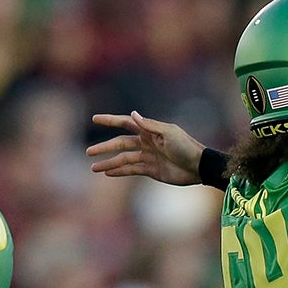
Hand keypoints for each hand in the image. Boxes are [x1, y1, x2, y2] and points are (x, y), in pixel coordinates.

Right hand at [87, 112, 205, 182]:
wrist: (199, 167)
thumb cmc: (186, 147)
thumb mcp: (168, 133)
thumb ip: (149, 126)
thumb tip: (132, 114)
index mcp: (149, 130)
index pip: (125, 123)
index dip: (110, 121)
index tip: (94, 119)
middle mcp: (146, 142)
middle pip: (120, 143)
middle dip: (104, 147)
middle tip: (88, 152)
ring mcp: (147, 156)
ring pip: (123, 159)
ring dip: (108, 163)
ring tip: (93, 168)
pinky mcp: (151, 170)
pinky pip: (132, 170)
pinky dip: (120, 172)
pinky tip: (108, 173)